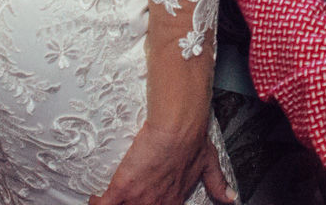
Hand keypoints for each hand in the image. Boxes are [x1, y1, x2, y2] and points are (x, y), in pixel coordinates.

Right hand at [89, 120, 231, 204]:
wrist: (178, 128)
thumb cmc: (193, 140)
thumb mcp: (209, 163)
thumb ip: (218, 183)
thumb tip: (230, 198)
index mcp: (174, 200)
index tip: (144, 201)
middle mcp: (156, 204)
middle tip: (123, 200)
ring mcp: (139, 199)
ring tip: (105, 202)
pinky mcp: (123, 188)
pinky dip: (98, 203)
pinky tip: (95, 199)